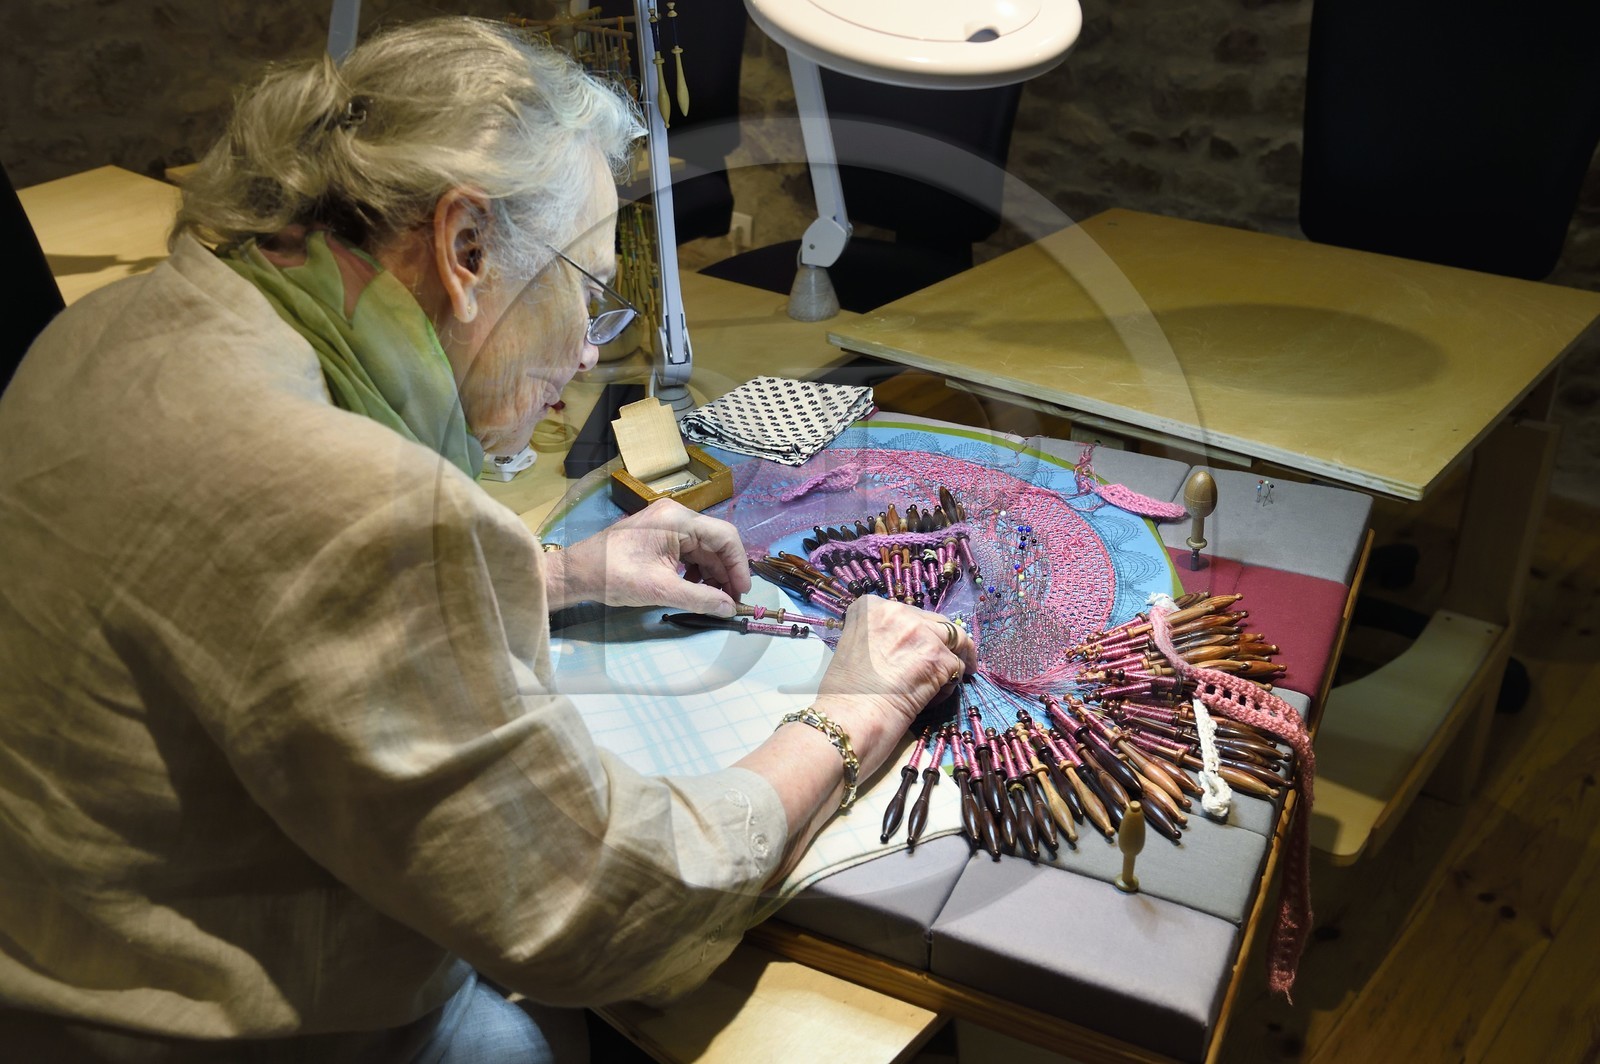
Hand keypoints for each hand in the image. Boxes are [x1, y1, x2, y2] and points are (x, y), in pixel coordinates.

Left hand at [544, 499, 751, 614]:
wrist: (577, 572)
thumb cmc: (614, 576)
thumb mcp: (660, 590)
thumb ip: (700, 598)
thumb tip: (730, 609)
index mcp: (678, 520)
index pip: (725, 536)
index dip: (738, 565)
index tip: (742, 592)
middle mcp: (676, 516)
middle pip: (716, 542)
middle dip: (726, 573)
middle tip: (731, 601)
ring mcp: (667, 524)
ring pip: (704, 549)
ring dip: (713, 574)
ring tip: (713, 599)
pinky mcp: (660, 536)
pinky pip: (689, 551)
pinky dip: (697, 571)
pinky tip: (694, 589)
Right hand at [812, 597, 976, 773]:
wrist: (848, 718)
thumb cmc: (843, 694)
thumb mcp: (853, 648)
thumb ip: (880, 638)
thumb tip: (903, 647)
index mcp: (871, 607)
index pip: (909, 612)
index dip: (919, 630)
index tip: (920, 646)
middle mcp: (897, 612)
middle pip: (937, 623)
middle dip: (944, 642)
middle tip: (950, 660)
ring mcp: (919, 632)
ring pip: (956, 640)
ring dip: (955, 659)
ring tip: (953, 678)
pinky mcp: (937, 656)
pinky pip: (956, 667)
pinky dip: (950, 684)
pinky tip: (935, 698)